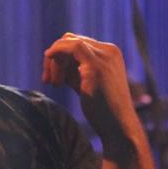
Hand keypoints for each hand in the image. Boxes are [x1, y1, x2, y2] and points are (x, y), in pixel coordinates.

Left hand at [42, 33, 139, 147]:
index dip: (60, 57)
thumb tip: (52, 57)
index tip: (51, 79)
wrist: (118, 128)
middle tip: (48, 81)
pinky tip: (50, 68)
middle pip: (70, 40)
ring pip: (68, 42)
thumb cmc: (102, 110)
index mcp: (109, 53)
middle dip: (55, 58)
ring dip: (54, 61)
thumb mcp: (85, 82)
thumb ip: (73, 68)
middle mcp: (109, 51)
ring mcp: (103, 56)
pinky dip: (56, 52)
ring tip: (54, 84)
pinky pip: (71, 46)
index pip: (77, 43)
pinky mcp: (96, 65)